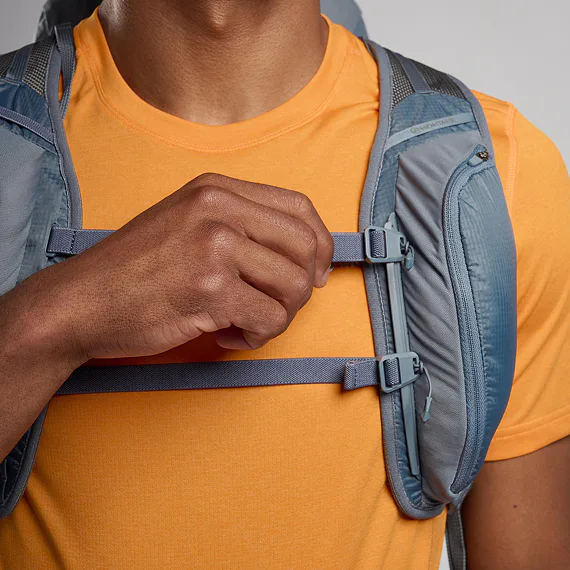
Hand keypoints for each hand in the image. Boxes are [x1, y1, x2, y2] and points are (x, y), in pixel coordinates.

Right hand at [37, 173, 333, 359]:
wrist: (79, 301)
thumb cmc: (133, 270)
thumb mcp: (186, 223)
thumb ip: (240, 227)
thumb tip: (306, 257)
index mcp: (216, 189)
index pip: (299, 207)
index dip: (320, 244)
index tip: (317, 273)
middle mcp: (219, 210)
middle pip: (305, 248)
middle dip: (303, 288)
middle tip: (277, 306)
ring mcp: (214, 247)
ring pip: (294, 287)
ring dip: (280, 316)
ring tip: (248, 323)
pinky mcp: (210, 290)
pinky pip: (270, 319)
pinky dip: (259, 336)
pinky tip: (230, 335)